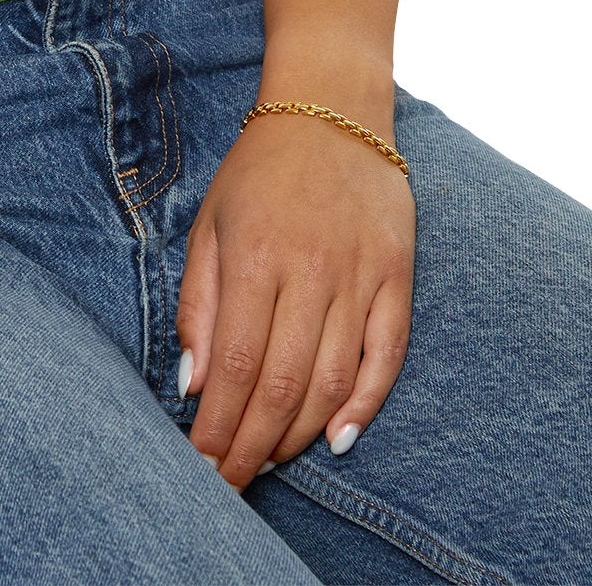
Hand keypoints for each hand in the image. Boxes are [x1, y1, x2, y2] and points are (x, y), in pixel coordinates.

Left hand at [175, 106, 415, 488]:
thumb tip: (193, 384)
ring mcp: (360, 275)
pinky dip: (365, 404)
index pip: (236, 364)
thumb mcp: (210, 224)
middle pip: (283, 384)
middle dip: (253, 445)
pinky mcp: (398, 276)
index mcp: (255, 256)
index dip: (219, 425)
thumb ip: (199, 304)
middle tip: (232, 482)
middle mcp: (311, 270)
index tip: (201, 464)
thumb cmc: (259, 172)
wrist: (331, 110)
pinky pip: (387, 356)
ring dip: (300, 433)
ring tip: (270, 461)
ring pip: (333, 380)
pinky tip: (338, 438)